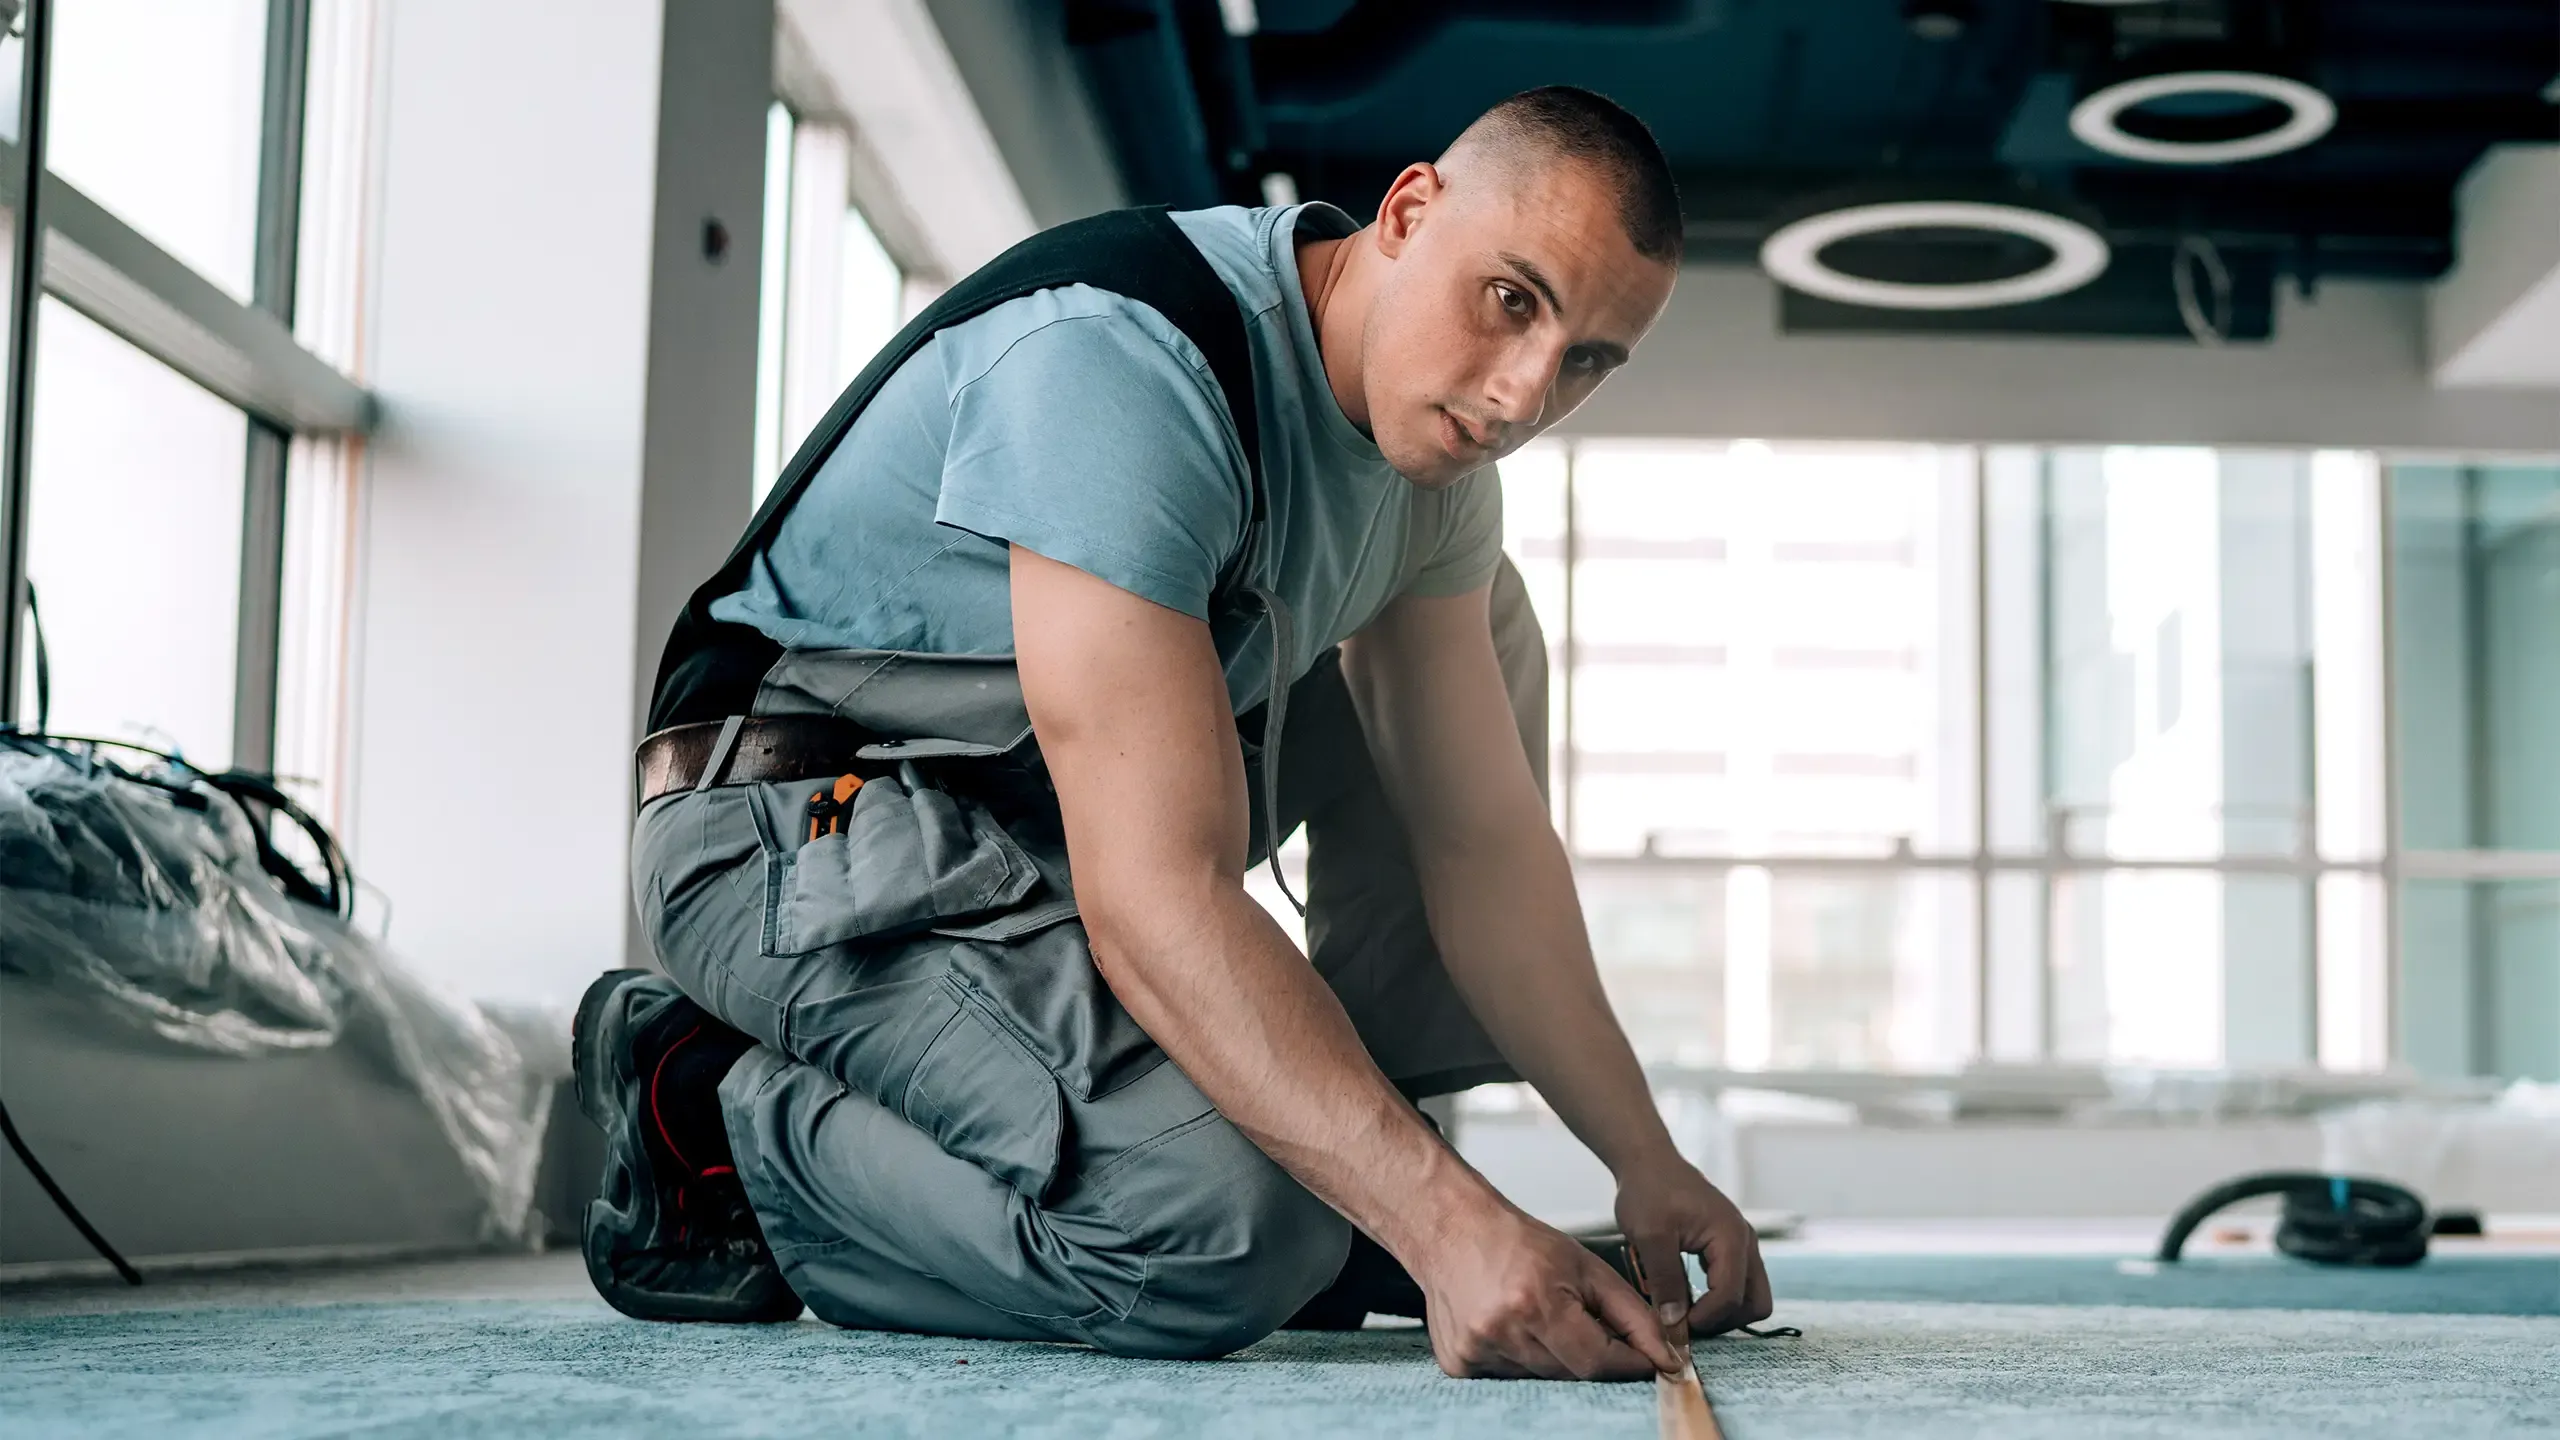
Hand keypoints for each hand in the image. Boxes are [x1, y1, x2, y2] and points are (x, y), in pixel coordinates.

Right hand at [1412, 1197, 1683, 1380]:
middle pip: (1572, 1374)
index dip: (1628, 1364)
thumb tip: (1665, 1354)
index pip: (1598, 1362)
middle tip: (1584, 1323)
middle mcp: (1500, 1332)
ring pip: (1542, 1378)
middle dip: (1590, 1354)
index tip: (1646, 1361)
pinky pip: (1510, 1378)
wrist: (1451, 1229)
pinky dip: (1522, 1359)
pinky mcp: (1458, 1364)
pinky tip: (1512, 1326)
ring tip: (1539, 1315)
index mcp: (1535, 1303)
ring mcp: (1475, 1351)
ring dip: (1554, 1356)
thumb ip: (1632, 1313)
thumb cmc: (1516, 1241)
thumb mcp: (1586, 1267)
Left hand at [1615, 1156, 1771, 1343]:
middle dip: (1723, 1322)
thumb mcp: (1649, 1237)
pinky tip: (1689, 1300)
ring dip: (1723, 1313)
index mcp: (1730, 1237)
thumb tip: (1675, 1326)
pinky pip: (1739, 1285)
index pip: (1731, 1296)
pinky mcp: (1731, 1247)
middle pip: (1755, 1304)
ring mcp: (1742, 1244)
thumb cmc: (1648, 1192)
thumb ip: (1665, 1281)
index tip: (1675, 1327)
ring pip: (1751, 1297)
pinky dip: (1719, 1300)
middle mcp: (1745, 1242)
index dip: (1705, 1320)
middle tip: (1685, 1326)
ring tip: (1685, 1315)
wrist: (1649, 1162)